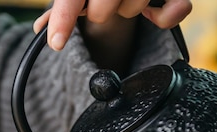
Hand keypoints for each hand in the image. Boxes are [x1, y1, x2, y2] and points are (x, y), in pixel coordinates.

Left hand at [34, 0, 192, 50]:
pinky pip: (176, 8)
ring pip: (135, 6)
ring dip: (129, 10)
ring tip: (126, 0)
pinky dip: (164, 17)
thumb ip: (63, 8)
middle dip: (99, 13)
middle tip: (102, 6)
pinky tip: (153, 13)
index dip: (63, 18)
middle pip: (101, 9)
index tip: (55, 43)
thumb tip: (40, 27)